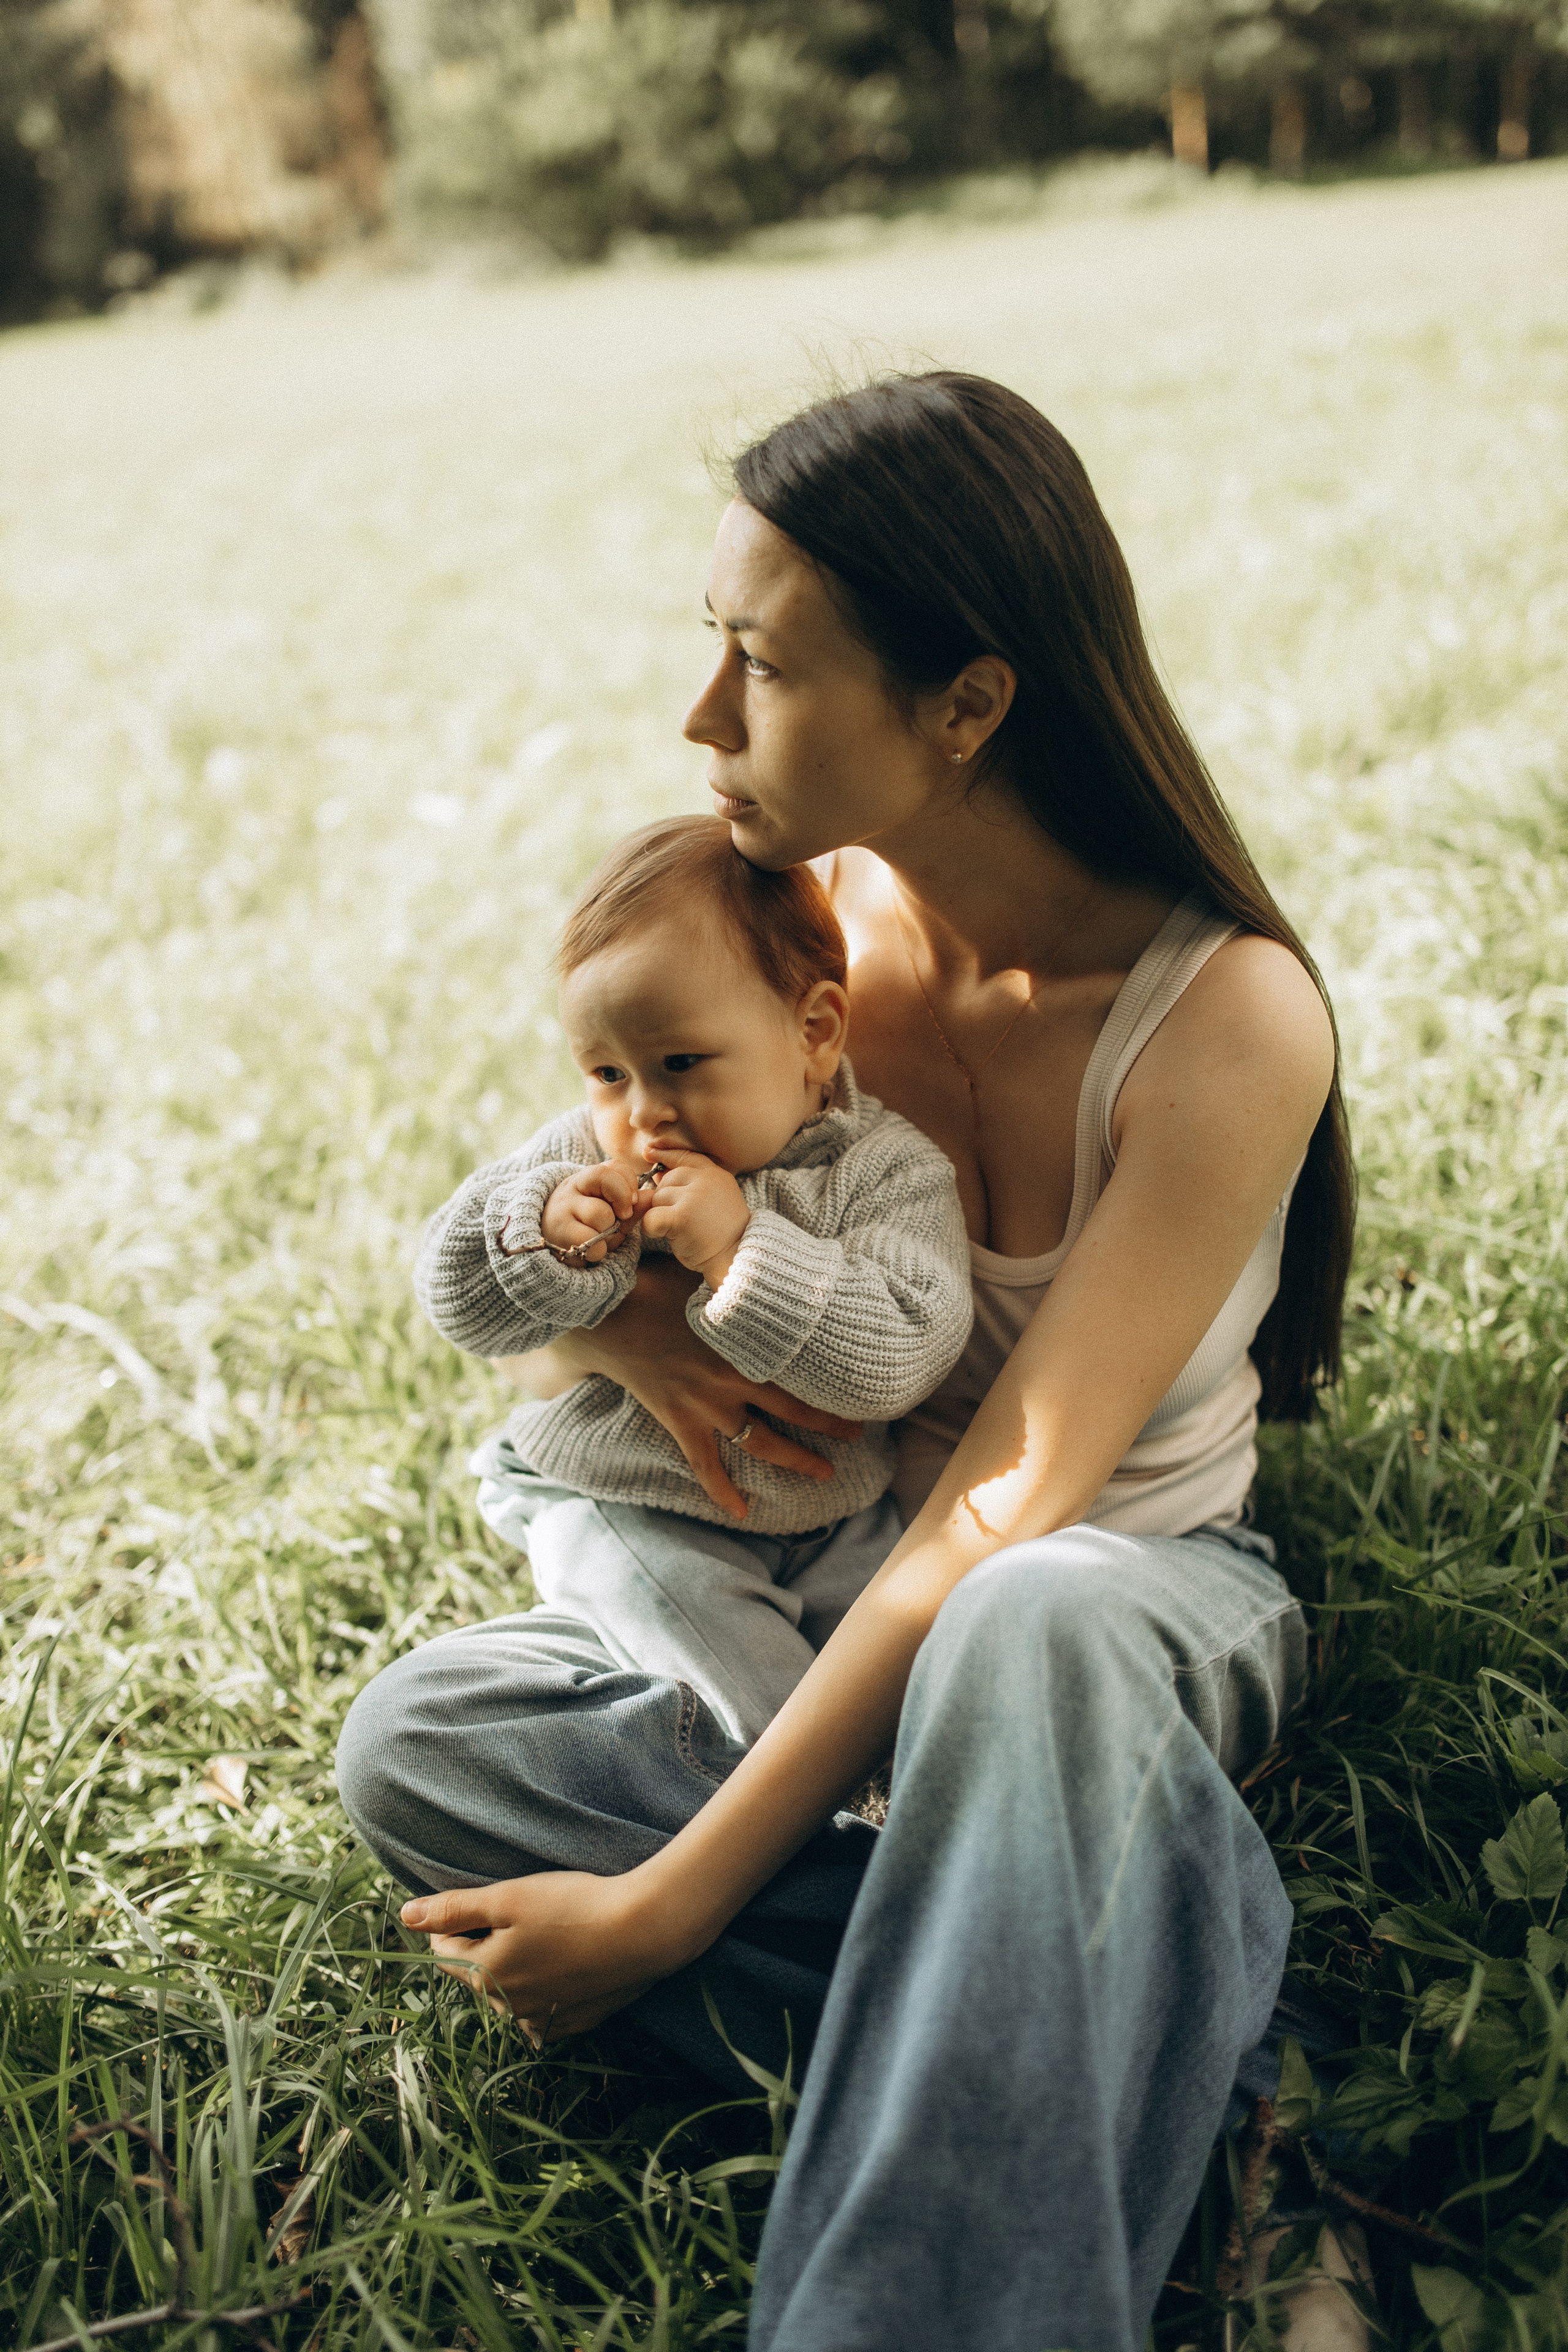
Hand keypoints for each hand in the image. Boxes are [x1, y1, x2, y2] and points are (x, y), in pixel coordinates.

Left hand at [401, 1869, 677, 2039]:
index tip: (474, 1901)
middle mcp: (507, 2007)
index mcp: (484, 1975)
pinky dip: (545, 1988)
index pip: (444, 1951)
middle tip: (516, 1912)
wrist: (643, 1932)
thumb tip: (405, 1914)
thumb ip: (454, 1908)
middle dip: (484, 1944)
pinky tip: (564, 1963)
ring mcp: (543, 2019)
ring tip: (543, 1934)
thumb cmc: (572, 1907)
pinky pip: (543, 2010)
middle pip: (478, 1972)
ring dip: (514, 1967)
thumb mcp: (508, 1897)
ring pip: (510, 1993)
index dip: (452, 1921)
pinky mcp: (574, 2023)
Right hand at [540, 1157, 648, 1261]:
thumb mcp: (613, 1215)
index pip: (615, 1166)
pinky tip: (590, 1251)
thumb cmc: (589, 1228)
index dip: (629, 1183)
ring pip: (600, 1214)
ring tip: (598, 1238)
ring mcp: (563, 1206)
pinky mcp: (558, 1230)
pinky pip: (591, 1240)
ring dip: (607, 1232)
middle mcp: (573, 1186)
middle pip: (607, 1182)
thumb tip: (652, 1196)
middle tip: (617, 1220)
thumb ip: (633, 1206)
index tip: (632, 1202)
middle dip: (621, 1204)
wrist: (554, 1248)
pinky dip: (599, 1251)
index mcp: (589, 1178)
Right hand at [541, 1256, 861, 1517]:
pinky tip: (744, 1513)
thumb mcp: (710, 1273)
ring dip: (796, 1460)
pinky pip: (705, 1466)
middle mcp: (733, 1380)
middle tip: (858, 1434)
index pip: (803, 1367)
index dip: (835, 1380)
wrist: (608, 1317)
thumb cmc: (658, 1285)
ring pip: (761, 1443)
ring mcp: (707, 1406)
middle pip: (794, 1410)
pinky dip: (723, 1492)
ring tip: (825, 1473)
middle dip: (831, 1425)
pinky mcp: (680, 1422)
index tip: (863, 1386)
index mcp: (745, 1343)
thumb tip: (781, 1264)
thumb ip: (745, 1278)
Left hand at [640, 1149, 749, 1284]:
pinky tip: (664, 1235)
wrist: (735, 1258)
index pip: (686, 1156)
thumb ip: (690, 1185)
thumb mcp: (713, 1201)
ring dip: (660, 1214)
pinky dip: (651, 1228)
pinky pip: (651, 1217)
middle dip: (666, 1199)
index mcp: (716, 1175)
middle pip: (667, 1180)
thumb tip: (657, 1174)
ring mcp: (694, 1197)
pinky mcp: (681, 1217)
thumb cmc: (722, 1235)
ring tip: (680, 1230)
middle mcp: (706, 1180)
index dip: (666, 1153)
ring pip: (657, 1198)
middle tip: (682, 1220)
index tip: (649, 1151)